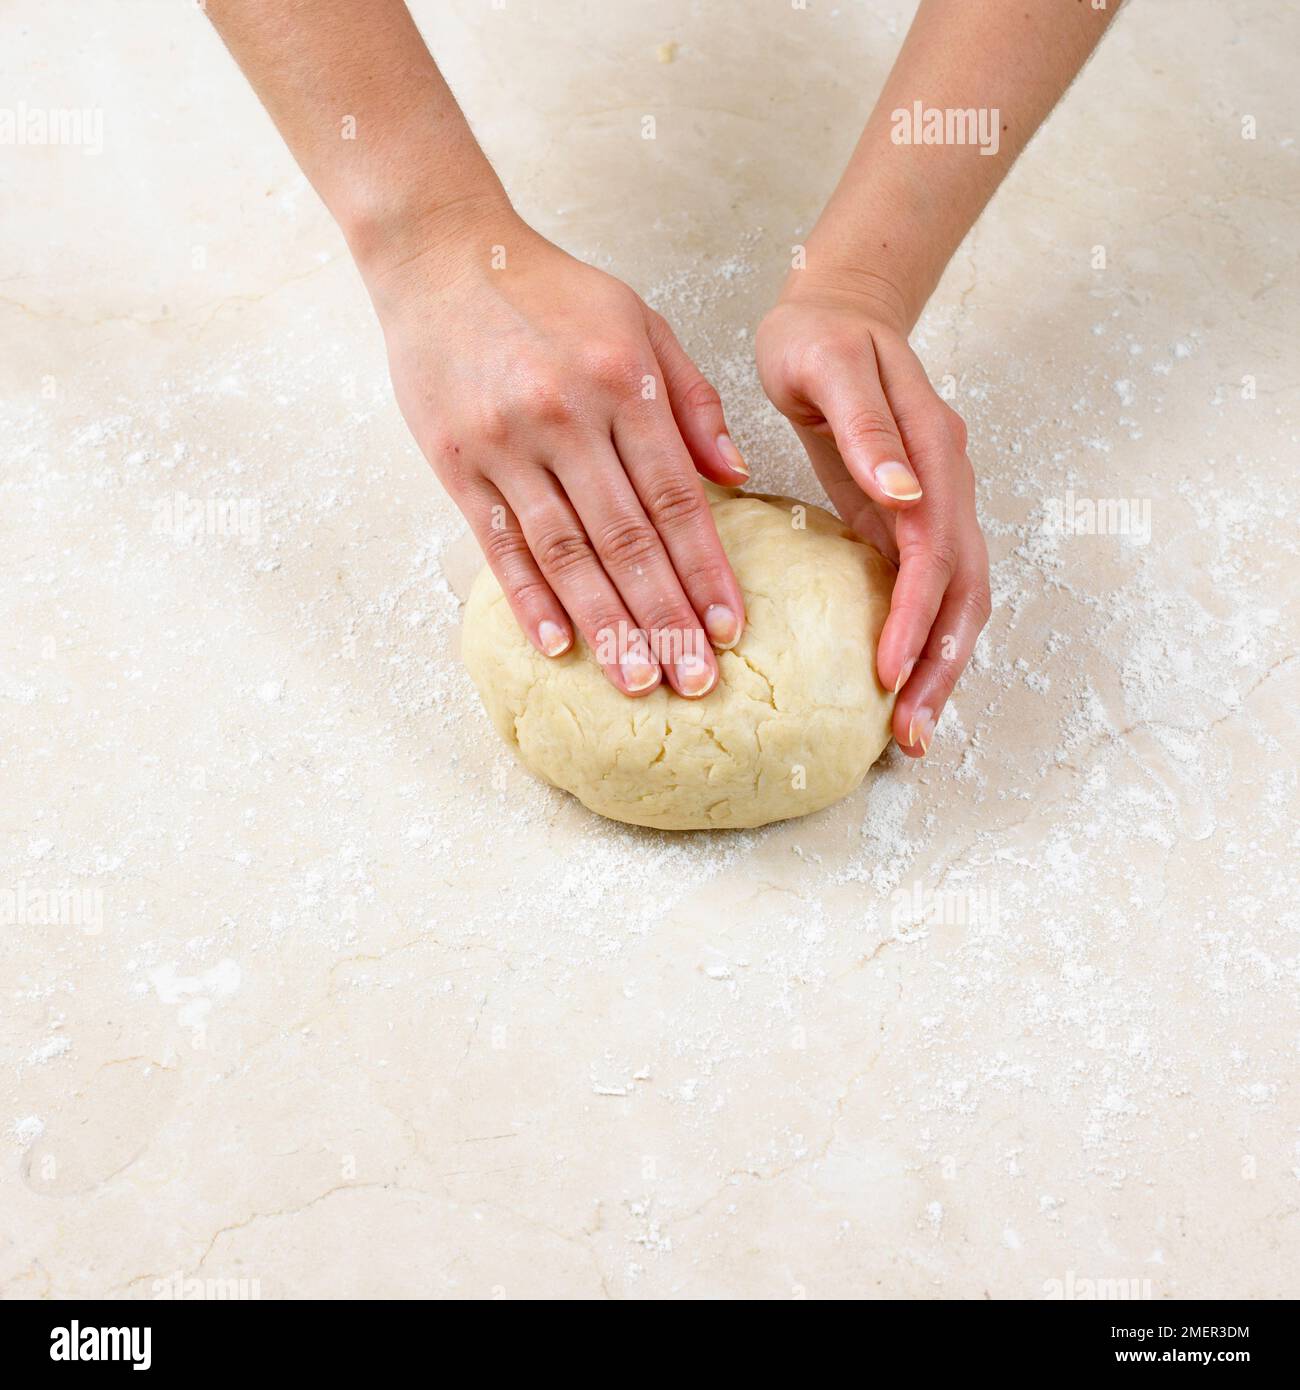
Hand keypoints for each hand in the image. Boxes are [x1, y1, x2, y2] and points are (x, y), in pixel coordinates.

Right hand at [363, 207, 749, 697]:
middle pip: (627, 538)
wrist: (441, 255)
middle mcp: (567, 417)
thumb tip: (736, 479)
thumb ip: (692, 400)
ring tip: (637, 681)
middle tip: (694, 681)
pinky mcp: (456, 462)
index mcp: (623, 382)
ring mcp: (506, 443)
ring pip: (566, 553)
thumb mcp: (639, 320)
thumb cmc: (551, 292)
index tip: (731, 627)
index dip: (705, 569)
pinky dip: (529, 598)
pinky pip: (499, 544)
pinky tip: (558, 646)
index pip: (675, 498)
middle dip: (665, 617)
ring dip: (605, 624)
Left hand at [756, 286, 989, 756]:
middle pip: (965, 589)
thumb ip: (868, 429)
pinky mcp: (910, 518)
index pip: (935, 548)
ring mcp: (936, 503)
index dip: (915, 612)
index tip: (886, 667)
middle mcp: (945, 483)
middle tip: (909, 731)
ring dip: (940, 664)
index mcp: (930, 451)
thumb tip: (906, 495)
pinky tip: (899, 678)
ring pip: (958, 597)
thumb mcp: (829, 365)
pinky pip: (931, 588)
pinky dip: (923, 638)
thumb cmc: (820, 337)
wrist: (838, 310)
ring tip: (912, 727)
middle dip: (940, 663)